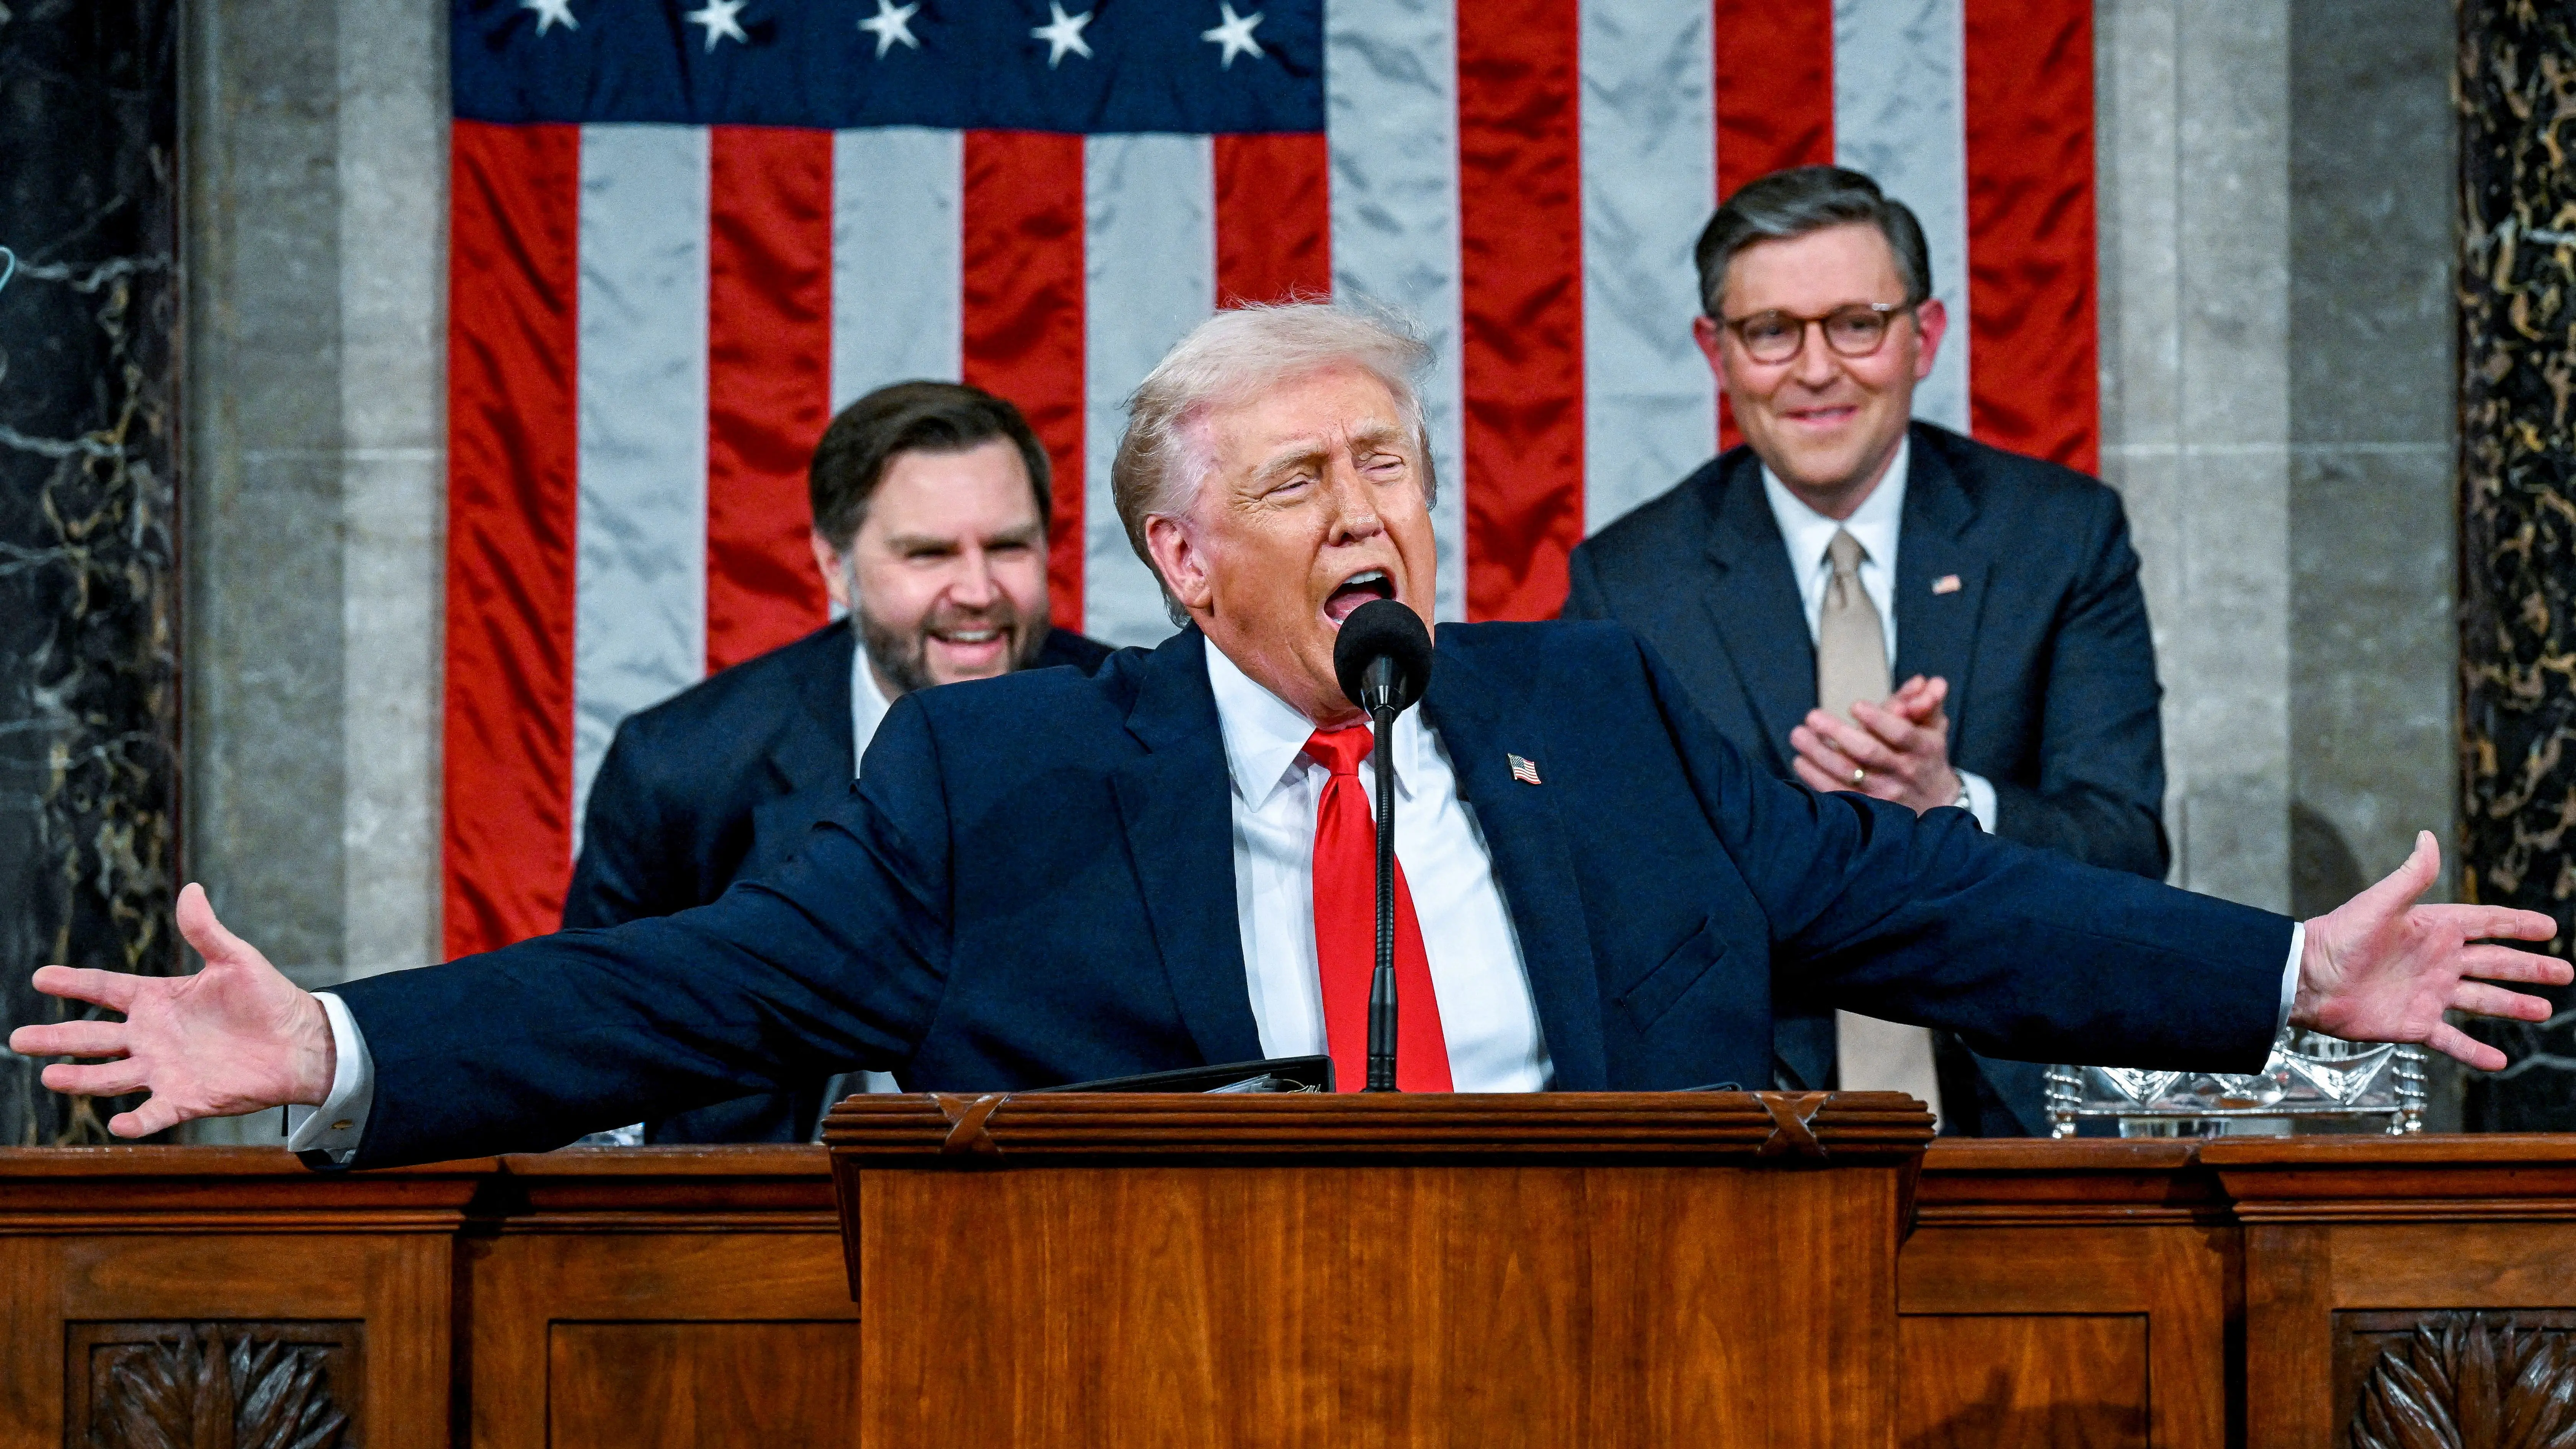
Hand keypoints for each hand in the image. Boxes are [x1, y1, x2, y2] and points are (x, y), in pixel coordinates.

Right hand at [7, 883, 334, 1136]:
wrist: (300, 1041)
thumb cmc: (268, 998)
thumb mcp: (236, 959)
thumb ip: (206, 931)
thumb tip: (191, 889)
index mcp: (158, 1000)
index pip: (105, 989)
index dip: (74, 982)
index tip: (40, 977)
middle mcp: (152, 1036)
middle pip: (92, 1037)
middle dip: (55, 1037)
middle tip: (18, 1038)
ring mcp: (165, 1069)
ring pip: (110, 1076)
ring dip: (81, 1078)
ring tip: (50, 1075)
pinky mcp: (187, 1098)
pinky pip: (154, 1113)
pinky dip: (136, 1121)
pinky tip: (116, 1123)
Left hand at [1790, 675, 1964, 813]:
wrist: (1934, 801)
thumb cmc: (1926, 754)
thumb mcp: (1933, 726)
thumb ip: (1926, 701)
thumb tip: (1925, 681)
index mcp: (1923, 748)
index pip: (1901, 734)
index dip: (1878, 720)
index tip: (1854, 705)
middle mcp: (1904, 772)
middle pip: (1869, 752)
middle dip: (1838, 733)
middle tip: (1813, 716)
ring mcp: (1885, 794)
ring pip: (1847, 774)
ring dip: (1819, 753)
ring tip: (1799, 735)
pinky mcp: (1868, 809)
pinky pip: (1837, 794)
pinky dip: (1816, 778)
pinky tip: (1800, 761)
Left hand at [2293, 832, 2570, 1069]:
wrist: (2307, 979)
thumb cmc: (2338, 937)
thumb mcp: (2379, 903)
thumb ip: (2410, 875)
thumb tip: (2427, 837)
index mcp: (2432, 929)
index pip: (2487, 924)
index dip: (2517, 925)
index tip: (2550, 928)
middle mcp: (2437, 962)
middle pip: (2495, 963)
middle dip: (2531, 968)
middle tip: (2566, 972)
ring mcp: (2429, 994)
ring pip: (2482, 1001)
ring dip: (2513, 1006)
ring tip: (2544, 1010)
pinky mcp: (2415, 1024)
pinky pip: (2452, 1040)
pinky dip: (2475, 1052)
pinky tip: (2499, 1061)